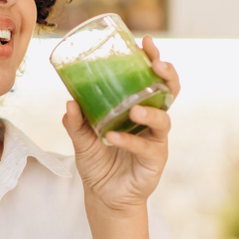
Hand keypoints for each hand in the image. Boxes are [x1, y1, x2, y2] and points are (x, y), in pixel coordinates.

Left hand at [61, 35, 180, 217]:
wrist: (103, 196)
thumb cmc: (98, 162)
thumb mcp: (81, 139)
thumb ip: (76, 122)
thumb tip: (69, 101)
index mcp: (138, 108)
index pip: (152, 79)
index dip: (153, 60)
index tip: (146, 42)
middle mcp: (151, 121)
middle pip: (169, 92)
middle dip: (167, 75)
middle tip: (156, 65)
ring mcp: (155, 141)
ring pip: (163, 120)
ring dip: (150, 111)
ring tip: (134, 108)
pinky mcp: (154, 161)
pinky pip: (145, 148)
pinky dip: (129, 141)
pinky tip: (113, 137)